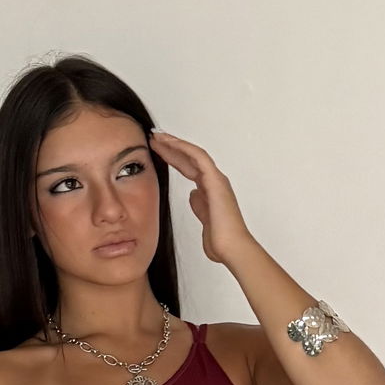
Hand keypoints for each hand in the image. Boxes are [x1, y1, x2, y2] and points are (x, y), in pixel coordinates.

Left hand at [149, 129, 253, 266]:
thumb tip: (193, 194)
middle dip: (170, 148)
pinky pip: (199, 157)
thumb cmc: (220, 240)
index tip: (157, 151)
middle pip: (189, 159)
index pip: (189, 169)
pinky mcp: (216, 180)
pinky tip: (170, 142)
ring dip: (174, 144)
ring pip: (193, 154)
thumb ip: (199, 205)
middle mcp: (214, 181)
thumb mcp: (203, 220)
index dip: (173, 158)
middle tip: (153, 138)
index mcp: (210, 190)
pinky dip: (184, 148)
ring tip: (157, 136)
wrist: (231, 248)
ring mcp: (216, 179)